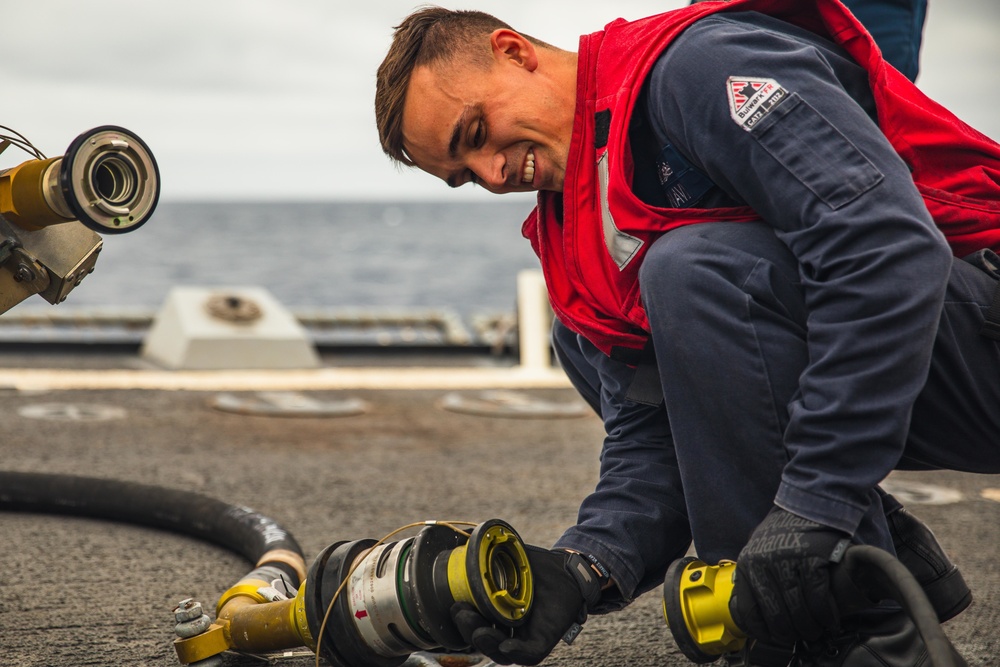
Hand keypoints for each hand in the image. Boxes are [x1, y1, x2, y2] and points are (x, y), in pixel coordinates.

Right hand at [450, 546, 601, 664]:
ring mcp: (526, 637)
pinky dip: (517, 652)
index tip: (456, 606)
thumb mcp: (510, 559)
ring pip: (503, 652)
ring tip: (479, 631)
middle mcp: (509, 629)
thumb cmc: (537, 567)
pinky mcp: (545, 640)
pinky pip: (529, 654)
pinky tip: (507, 645)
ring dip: (487, 644)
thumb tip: (466, 539)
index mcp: (497, 614)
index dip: (464, 621)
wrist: (567, 568)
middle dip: (470, 630)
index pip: (476, 624)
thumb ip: (490, 554)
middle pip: (484, 640)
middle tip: (462, 613)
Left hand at [730, 506, 850, 645]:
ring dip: (810, 626)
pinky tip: (829, 618)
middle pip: (776, 614)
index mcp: (747, 564)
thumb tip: (754, 614)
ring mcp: (787, 560)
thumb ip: (755, 577)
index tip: (776, 638)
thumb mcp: (758, 549)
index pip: (750, 611)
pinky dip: (825, 613)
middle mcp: (763, 563)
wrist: (810, 504)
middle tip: (802, 636)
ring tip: (817, 630)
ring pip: (798, 609)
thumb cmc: (785, 532)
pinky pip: (818, 596)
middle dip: (790, 632)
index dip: (764, 631)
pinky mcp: (812, 558)